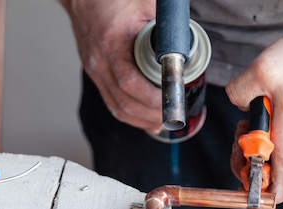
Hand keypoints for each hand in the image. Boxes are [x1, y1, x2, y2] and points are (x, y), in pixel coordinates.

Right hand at [60, 0, 161, 130]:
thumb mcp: (143, 4)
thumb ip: (164, 23)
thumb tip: (188, 41)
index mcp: (110, 45)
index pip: (129, 82)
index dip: (151, 98)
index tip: (172, 100)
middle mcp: (98, 62)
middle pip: (124, 102)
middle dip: (151, 114)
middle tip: (174, 115)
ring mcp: (95, 71)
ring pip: (117, 108)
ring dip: (142, 120)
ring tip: (164, 123)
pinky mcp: (96, 75)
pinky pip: (112, 102)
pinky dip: (131, 115)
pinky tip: (147, 122)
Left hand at [226, 34, 282, 202]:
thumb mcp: (261, 70)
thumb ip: (238, 92)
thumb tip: (238, 104)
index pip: (282, 188)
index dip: (260, 194)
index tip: (243, 179)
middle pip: (270, 173)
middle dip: (247, 158)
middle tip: (240, 134)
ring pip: (275, 156)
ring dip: (256, 143)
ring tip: (252, 118)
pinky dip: (268, 134)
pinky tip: (264, 112)